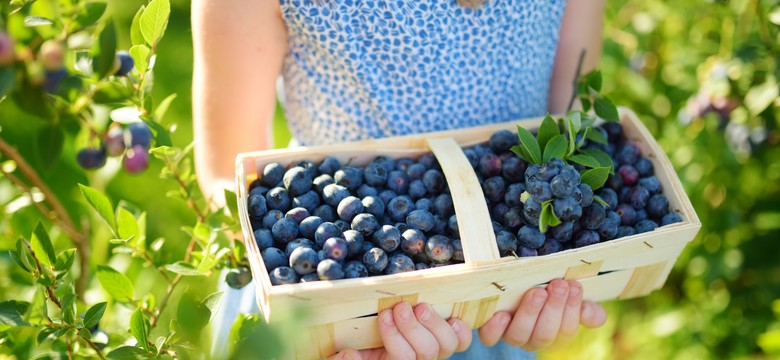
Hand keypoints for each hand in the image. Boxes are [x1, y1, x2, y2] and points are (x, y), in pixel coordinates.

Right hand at [328, 302, 471, 359]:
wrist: (362, 339)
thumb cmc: (351, 343)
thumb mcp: (341, 353)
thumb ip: (342, 359)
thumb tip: (350, 354)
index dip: (395, 339)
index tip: (384, 315)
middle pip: (427, 353)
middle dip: (414, 329)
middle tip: (401, 307)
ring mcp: (432, 350)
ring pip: (447, 345)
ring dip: (434, 323)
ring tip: (419, 306)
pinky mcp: (443, 336)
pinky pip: (460, 340)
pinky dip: (459, 329)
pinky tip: (450, 317)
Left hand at [477, 278, 606, 351]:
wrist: (516, 285)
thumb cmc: (549, 292)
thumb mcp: (569, 298)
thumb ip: (585, 308)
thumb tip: (593, 315)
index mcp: (555, 335)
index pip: (566, 331)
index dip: (572, 309)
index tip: (574, 285)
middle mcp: (532, 339)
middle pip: (545, 334)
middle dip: (554, 308)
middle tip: (558, 285)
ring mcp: (511, 335)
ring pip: (519, 335)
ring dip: (530, 313)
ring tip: (537, 291)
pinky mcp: (490, 329)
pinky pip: (490, 337)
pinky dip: (495, 328)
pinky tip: (502, 314)